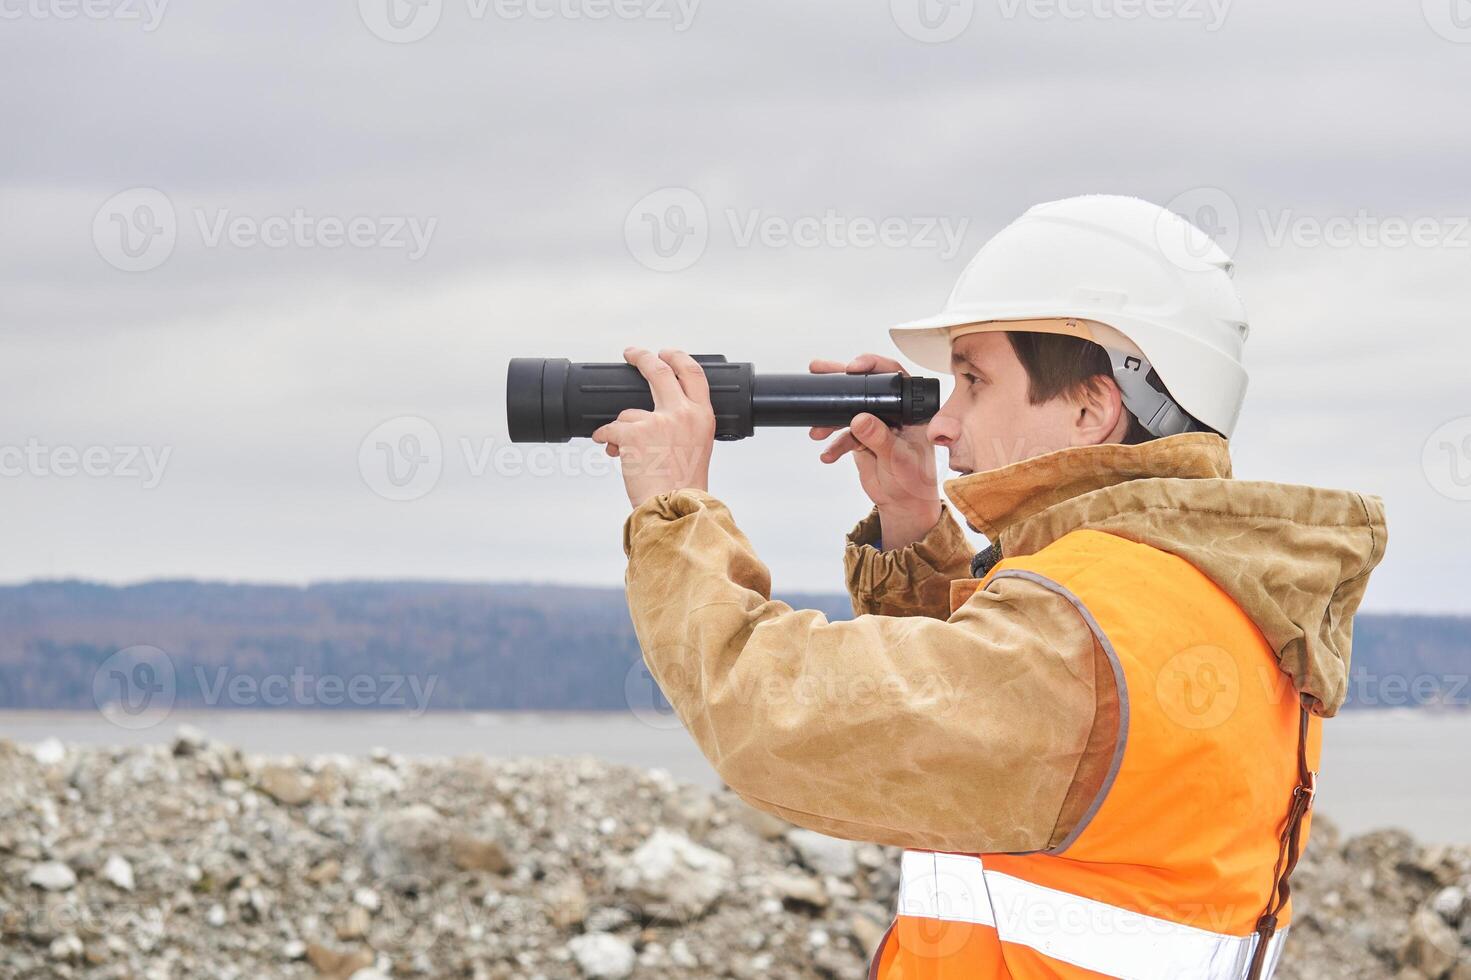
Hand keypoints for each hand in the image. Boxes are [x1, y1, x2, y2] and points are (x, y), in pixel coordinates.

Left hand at [592, 347, 715, 509]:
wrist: (674, 505)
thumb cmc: (684, 485)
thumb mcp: (698, 446)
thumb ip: (684, 425)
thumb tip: (654, 414)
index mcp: (702, 416)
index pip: (693, 373)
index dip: (677, 357)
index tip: (665, 353)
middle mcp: (682, 413)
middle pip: (659, 370)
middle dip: (642, 357)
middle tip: (632, 353)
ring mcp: (657, 420)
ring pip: (629, 411)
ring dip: (622, 428)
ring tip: (626, 451)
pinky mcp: (634, 433)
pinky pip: (611, 428)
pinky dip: (606, 438)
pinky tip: (612, 451)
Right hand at [809, 353, 940, 548]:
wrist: (904, 504)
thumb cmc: (914, 481)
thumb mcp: (898, 459)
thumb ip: (880, 438)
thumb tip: (859, 419)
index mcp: (911, 409)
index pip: (894, 377)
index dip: (873, 365)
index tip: (852, 368)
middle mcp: (894, 411)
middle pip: (866, 386)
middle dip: (840, 380)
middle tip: (817, 369)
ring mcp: (877, 422)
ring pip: (850, 409)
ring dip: (830, 418)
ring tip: (816, 430)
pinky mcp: (863, 436)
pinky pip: (844, 433)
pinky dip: (834, 443)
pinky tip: (827, 455)